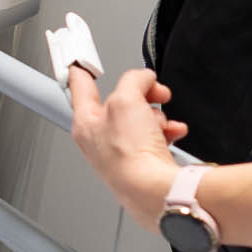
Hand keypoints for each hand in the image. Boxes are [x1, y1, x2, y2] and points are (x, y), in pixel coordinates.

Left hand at [66, 64, 188, 225]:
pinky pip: (155, 137)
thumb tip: (144, 79)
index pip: (79, 88)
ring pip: (141, 119)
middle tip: (153, 92)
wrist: (155, 191)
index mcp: (85, 123)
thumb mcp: (127, 99)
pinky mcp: (142, 163)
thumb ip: (133, 80)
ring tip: (163, 122)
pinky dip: (167, 131)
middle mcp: (100, 140)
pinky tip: (173, 132)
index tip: (79, 60)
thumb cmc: (130, 156)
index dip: (81, 69)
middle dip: (141, 95)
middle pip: (120, 102)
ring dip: (157, 115)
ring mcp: (121, 153)